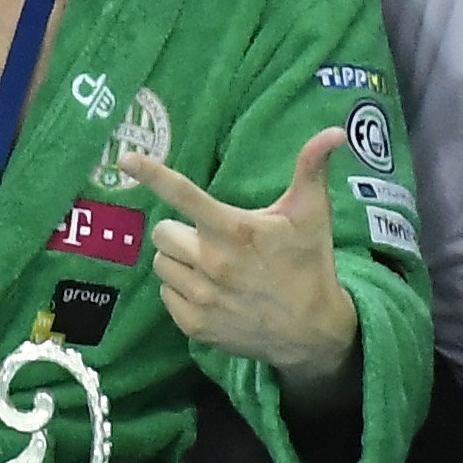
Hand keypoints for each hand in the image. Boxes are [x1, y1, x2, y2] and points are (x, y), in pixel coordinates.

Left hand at [133, 129, 364, 378]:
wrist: (312, 332)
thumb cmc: (310, 263)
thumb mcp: (314, 213)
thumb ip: (312, 168)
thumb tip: (336, 131)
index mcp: (235, 229)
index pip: (184, 195)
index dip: (153, 174)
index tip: (126, 159)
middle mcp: (212, 262)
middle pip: (162, 232)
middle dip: (181, 230)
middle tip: (210, 237)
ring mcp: (201, 297)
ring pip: (161, 264)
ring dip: (179, 260)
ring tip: (211, 265)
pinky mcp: (194, 325)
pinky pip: (166, 294)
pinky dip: (181, 289)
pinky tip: (210, 290)